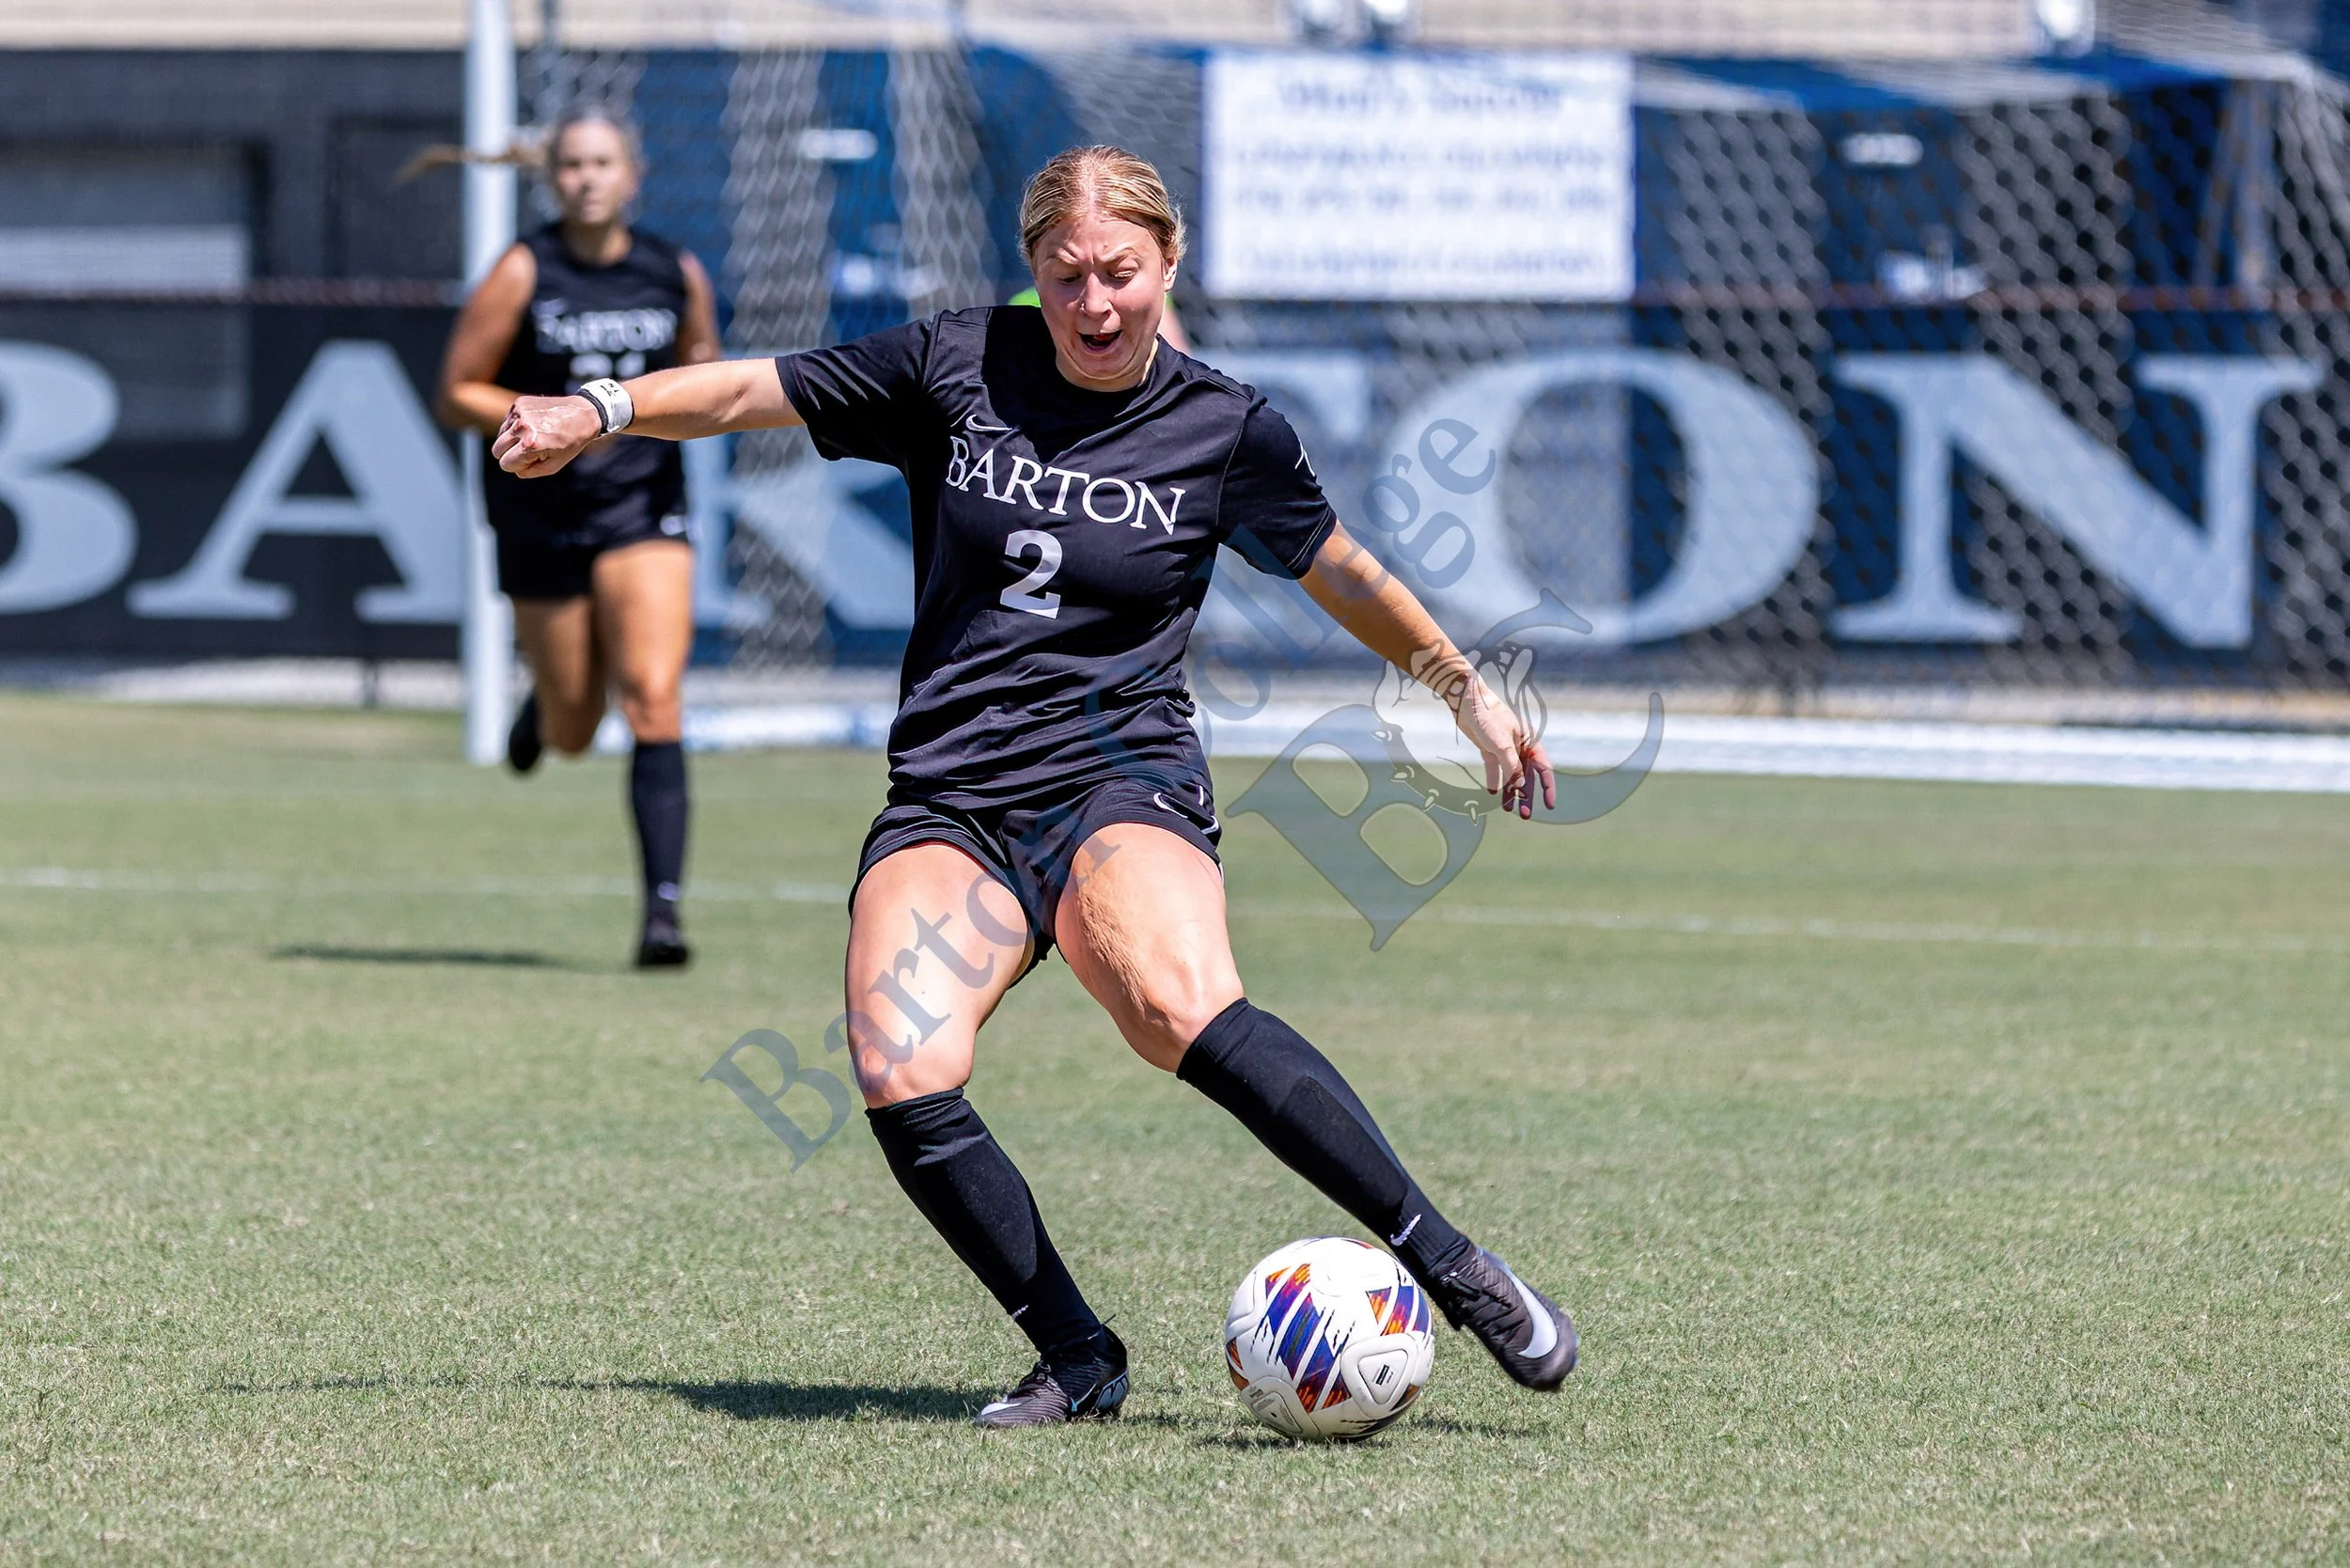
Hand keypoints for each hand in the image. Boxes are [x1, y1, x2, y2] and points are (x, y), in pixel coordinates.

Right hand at [491, 394, 601, 476]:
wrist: (582, 415)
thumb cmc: (569, 443)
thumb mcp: (553, 466)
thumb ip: (529, 471)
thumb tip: (513, 468)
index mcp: (531, 445)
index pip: (505, 464)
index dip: (517, 465)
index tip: (530, 460)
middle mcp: (522, 427)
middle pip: (497, 450)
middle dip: (509, 454)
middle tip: (528, 451)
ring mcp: (519, 413)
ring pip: (500, 436)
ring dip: (512, 440)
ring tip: (534, 437)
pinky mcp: (519, 404)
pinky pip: (506, 423)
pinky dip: (515, 427)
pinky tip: (532, 426)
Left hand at [1450, 663, 1556, 819]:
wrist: (1466, 700)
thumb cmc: (1488, 717)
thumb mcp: (1501, 745)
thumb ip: (1511, 767)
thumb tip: (1520, 788)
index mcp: (1529, 742)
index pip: (1543, 769)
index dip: (1548, 787)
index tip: (1550, 805)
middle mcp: (1519, 746)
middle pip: (1526, 776)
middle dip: (1527, 796)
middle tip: (1525, 815)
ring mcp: (1503, 748)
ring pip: (1510, 775)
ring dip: (1510, 793)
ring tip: (1509, 810)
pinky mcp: (1488, 748)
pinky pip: (1495, 769)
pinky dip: (1495, 781)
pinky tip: (1494, 795)